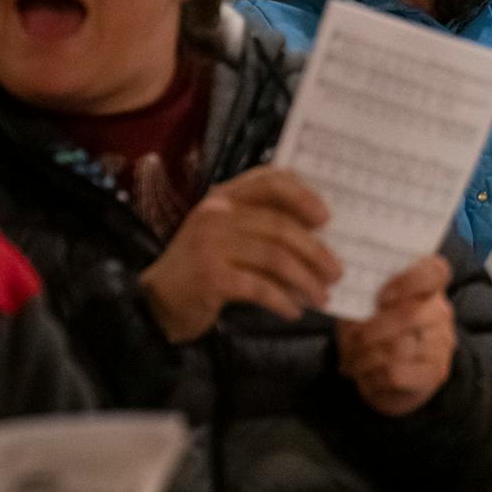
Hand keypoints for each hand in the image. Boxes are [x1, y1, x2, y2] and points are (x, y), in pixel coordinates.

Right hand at [139, 167, 339, 341]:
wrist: (155, 304)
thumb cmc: (200, 270)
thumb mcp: (225, 237)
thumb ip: (259, 226)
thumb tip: (317, 234)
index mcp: (223, 198)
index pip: (269, 179)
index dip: (302, 195)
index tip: (326, 218)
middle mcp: (216, 214)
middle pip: (280, 225)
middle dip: (316, 251)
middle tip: (336, 272)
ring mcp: (211, 244)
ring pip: (276, 257)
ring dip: (306, 280)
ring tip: (322, 297)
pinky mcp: (211, 277)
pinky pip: (260, 287)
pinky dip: (282, 300)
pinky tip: (293, 311)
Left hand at [337, 256, 455, 414]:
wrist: (391, 376)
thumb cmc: (376, 333)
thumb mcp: (366, 309)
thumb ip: (362, 299)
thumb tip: (351, 303)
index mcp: (426, 287)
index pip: (435, 272)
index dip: (408, 281)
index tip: (381, 297)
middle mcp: (440, 312)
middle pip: (408, 315)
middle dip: (369, 331)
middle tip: (351, 341)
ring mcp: (441, 343)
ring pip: (398, 347)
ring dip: (364, 357)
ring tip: (350, 362)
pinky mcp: (435, 372)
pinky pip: (396, 372)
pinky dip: (372, 376)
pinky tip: (366, 377)